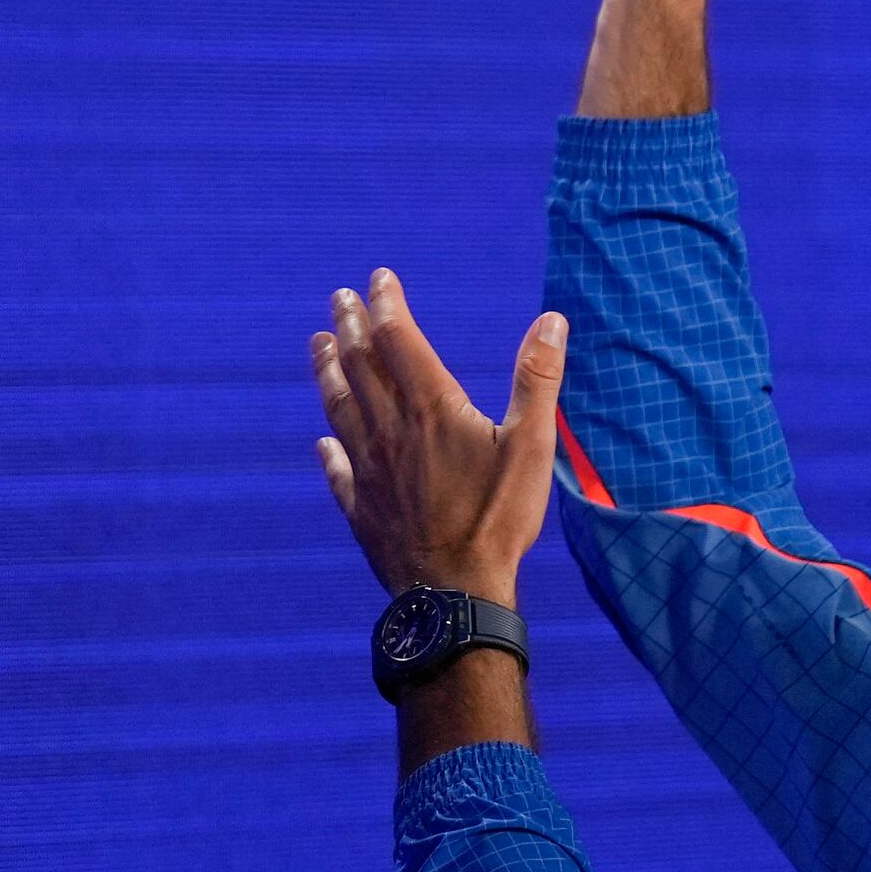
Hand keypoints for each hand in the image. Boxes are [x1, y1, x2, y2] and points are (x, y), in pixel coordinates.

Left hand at [311, 273, 563, 601]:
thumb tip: (551, 320)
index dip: (388, 305)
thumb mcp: (531, 445)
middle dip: (351, 327)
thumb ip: (538, 380)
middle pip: (362, 367)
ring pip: (341, 409)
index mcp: (431, 409)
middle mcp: (391, 432)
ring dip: (329, 372)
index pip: (399, 340)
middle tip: (340, 298)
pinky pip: (339, 470)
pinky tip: (322, 442)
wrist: (455, 594)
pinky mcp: (363, 509)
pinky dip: (330, 450)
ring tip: (319, 345)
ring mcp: (370, 471)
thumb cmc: (498, 519)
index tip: (378, 277)